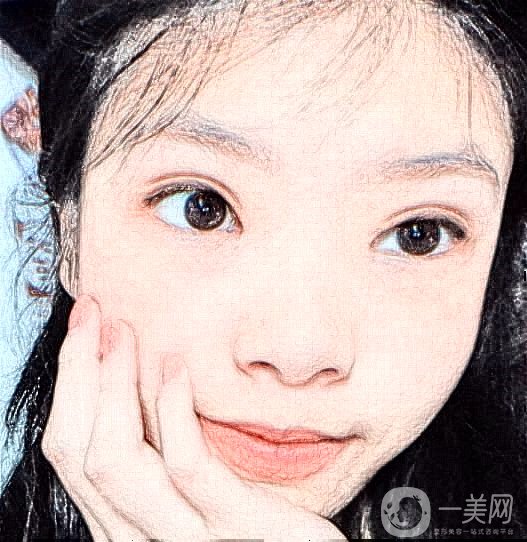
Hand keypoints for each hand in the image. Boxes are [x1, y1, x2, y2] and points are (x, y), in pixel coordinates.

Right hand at [42, 294, 347, 540]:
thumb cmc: (256, 519)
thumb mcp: (196, 486)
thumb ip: (163, 454)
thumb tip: (140, 381)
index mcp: (129, 519)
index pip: (73, 450)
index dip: (71, 383)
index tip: (84, 327)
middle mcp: (141, 536)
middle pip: (81, 452)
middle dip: (79, 372)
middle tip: (92, 311)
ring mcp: (186, 538)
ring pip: (118, 460)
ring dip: (114, 385)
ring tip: (125, 331)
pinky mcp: (236, 528)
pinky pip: (187, 467)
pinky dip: (172, 413)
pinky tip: (177, 369)